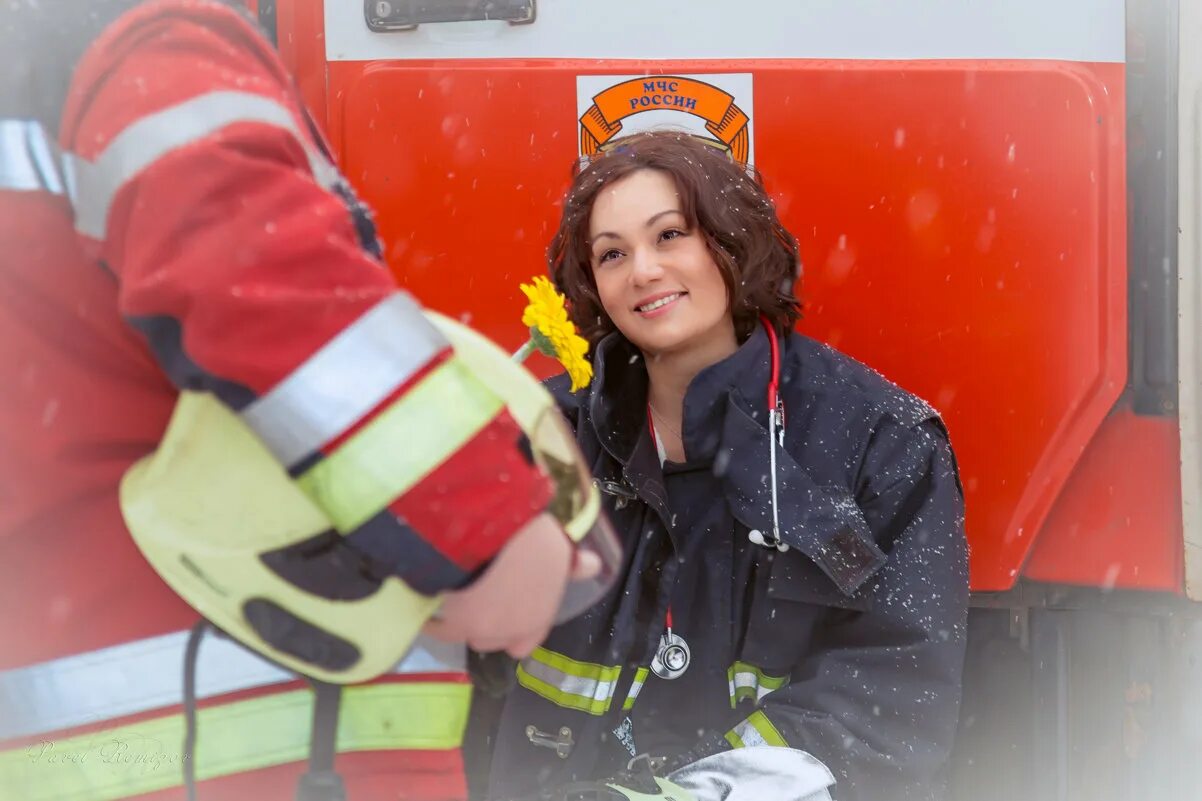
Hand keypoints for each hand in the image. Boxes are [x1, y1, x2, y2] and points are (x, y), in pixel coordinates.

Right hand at [422, 512, 600, 657]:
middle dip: (489, 622)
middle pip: (494, 639)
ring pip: (465, 634)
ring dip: (461, 620)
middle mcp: (508, 631)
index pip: (525, 642)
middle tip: (483, 593)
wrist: (488, 531)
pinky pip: (437, 627)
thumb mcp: (559, 543)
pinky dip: (433, 618)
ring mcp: (476, 629)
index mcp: (537, 616)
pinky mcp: (448, 620)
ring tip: (456, 594)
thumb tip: (591, 566)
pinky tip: (429, 603)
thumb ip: (572, 562)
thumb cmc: (528, 534)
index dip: (518, 628)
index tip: (509, 608)